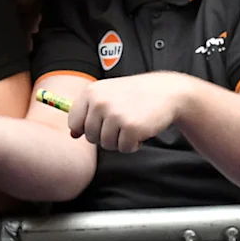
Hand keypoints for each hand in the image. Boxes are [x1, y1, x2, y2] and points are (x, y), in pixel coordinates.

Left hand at [61, 72, 189, 151]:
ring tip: (131, 125)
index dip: (87, 129)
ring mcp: (115, 115)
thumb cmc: (136, 95)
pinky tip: (140, 130)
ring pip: (106, 145)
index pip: (74, 122)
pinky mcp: (130, 127)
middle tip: (121, 124)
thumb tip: (73, 134)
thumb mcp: (108, 95)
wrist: (167, 92)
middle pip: (90, 136)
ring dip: (120, 141)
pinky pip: (123, 149)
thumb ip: (89, 112)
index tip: (102, 124)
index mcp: (91, 92)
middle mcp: (100, 102)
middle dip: (105, 136)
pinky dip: (133, 144)